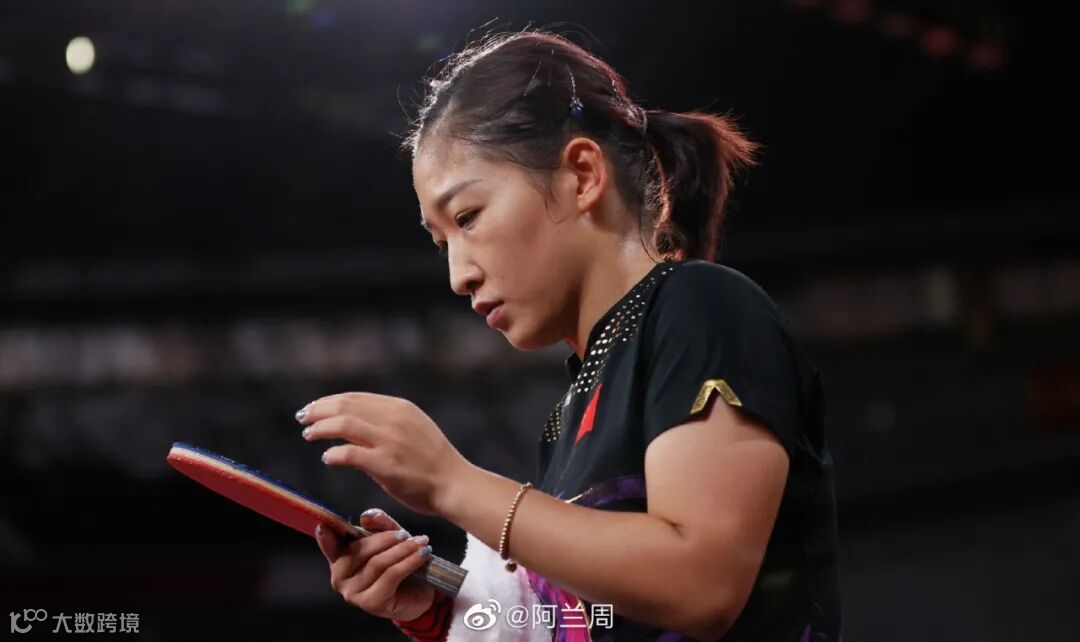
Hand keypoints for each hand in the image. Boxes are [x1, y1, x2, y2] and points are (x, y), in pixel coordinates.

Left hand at [298, 392, 469, 514]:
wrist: (455, 484)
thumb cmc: (433, 461)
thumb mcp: (413, 429)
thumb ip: (387, 422)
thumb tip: (351, 422)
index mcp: (400, 408)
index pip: (356, 397)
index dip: (329, 401)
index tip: (314, 409)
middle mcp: (394, 419)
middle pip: (346, 405)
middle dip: (319, 410)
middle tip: (303, 418)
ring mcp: (391, 441)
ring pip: (344, 424)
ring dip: (320, 428)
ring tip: (308, 434)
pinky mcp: (387, 465)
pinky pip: (349, 454)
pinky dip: (333, 453)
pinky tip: (327, 457)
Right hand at [315, 508, 435, 621]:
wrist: (420, 594)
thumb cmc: (400, 563)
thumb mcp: (392, 539)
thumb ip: (380, 525)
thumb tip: (366, 516)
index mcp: (340, 559)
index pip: (330, 545)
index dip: (325, 537)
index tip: (324, 525)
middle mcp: (340, 578)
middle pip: (359, 550)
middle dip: (385, 538)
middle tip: (405, 534)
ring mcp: (353, 593)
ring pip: (377, 563)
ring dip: (402, 550)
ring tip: (420, 542)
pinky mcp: (371, 603)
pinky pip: (391, 576)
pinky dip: (408, 562)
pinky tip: (422, 555)